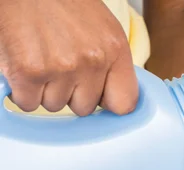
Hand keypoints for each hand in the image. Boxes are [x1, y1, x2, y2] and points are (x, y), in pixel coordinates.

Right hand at [0, 0, 137, 115]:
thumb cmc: (61, 3)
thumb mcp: (102, 28)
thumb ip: (111, 63)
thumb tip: (111, 97)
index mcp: (115, 49)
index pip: (124, 103)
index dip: (108, 103)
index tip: (99, 97)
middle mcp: (92, 60)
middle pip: (85, 108)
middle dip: (70, 93)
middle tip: (58, 65)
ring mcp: (61, 67)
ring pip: (55, 106)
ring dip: (45, 90)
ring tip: (41, 60)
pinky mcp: (29, 72)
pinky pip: (28, 103)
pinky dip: (22, 91)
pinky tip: (24, 68)